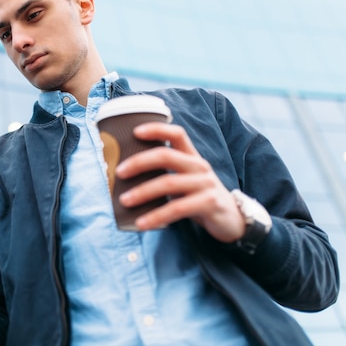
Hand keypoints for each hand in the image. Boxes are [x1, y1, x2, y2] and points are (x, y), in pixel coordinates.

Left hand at [115, 122, 244, 242]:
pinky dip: (156, 216)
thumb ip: (165, 173)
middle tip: (119, 172)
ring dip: (142, 192)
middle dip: (139, 162)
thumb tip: (126, 176)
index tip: (135, 132)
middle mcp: (199, 167)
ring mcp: (205, 185)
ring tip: (124, 200)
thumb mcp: (186, 180)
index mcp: (192, 157)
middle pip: (166, 156)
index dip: (157, 129)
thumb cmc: (199, 198)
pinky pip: (177, 209)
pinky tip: (141, 223)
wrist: (233, 220)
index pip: (177, 134)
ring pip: (168, 183)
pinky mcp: (209, 204)